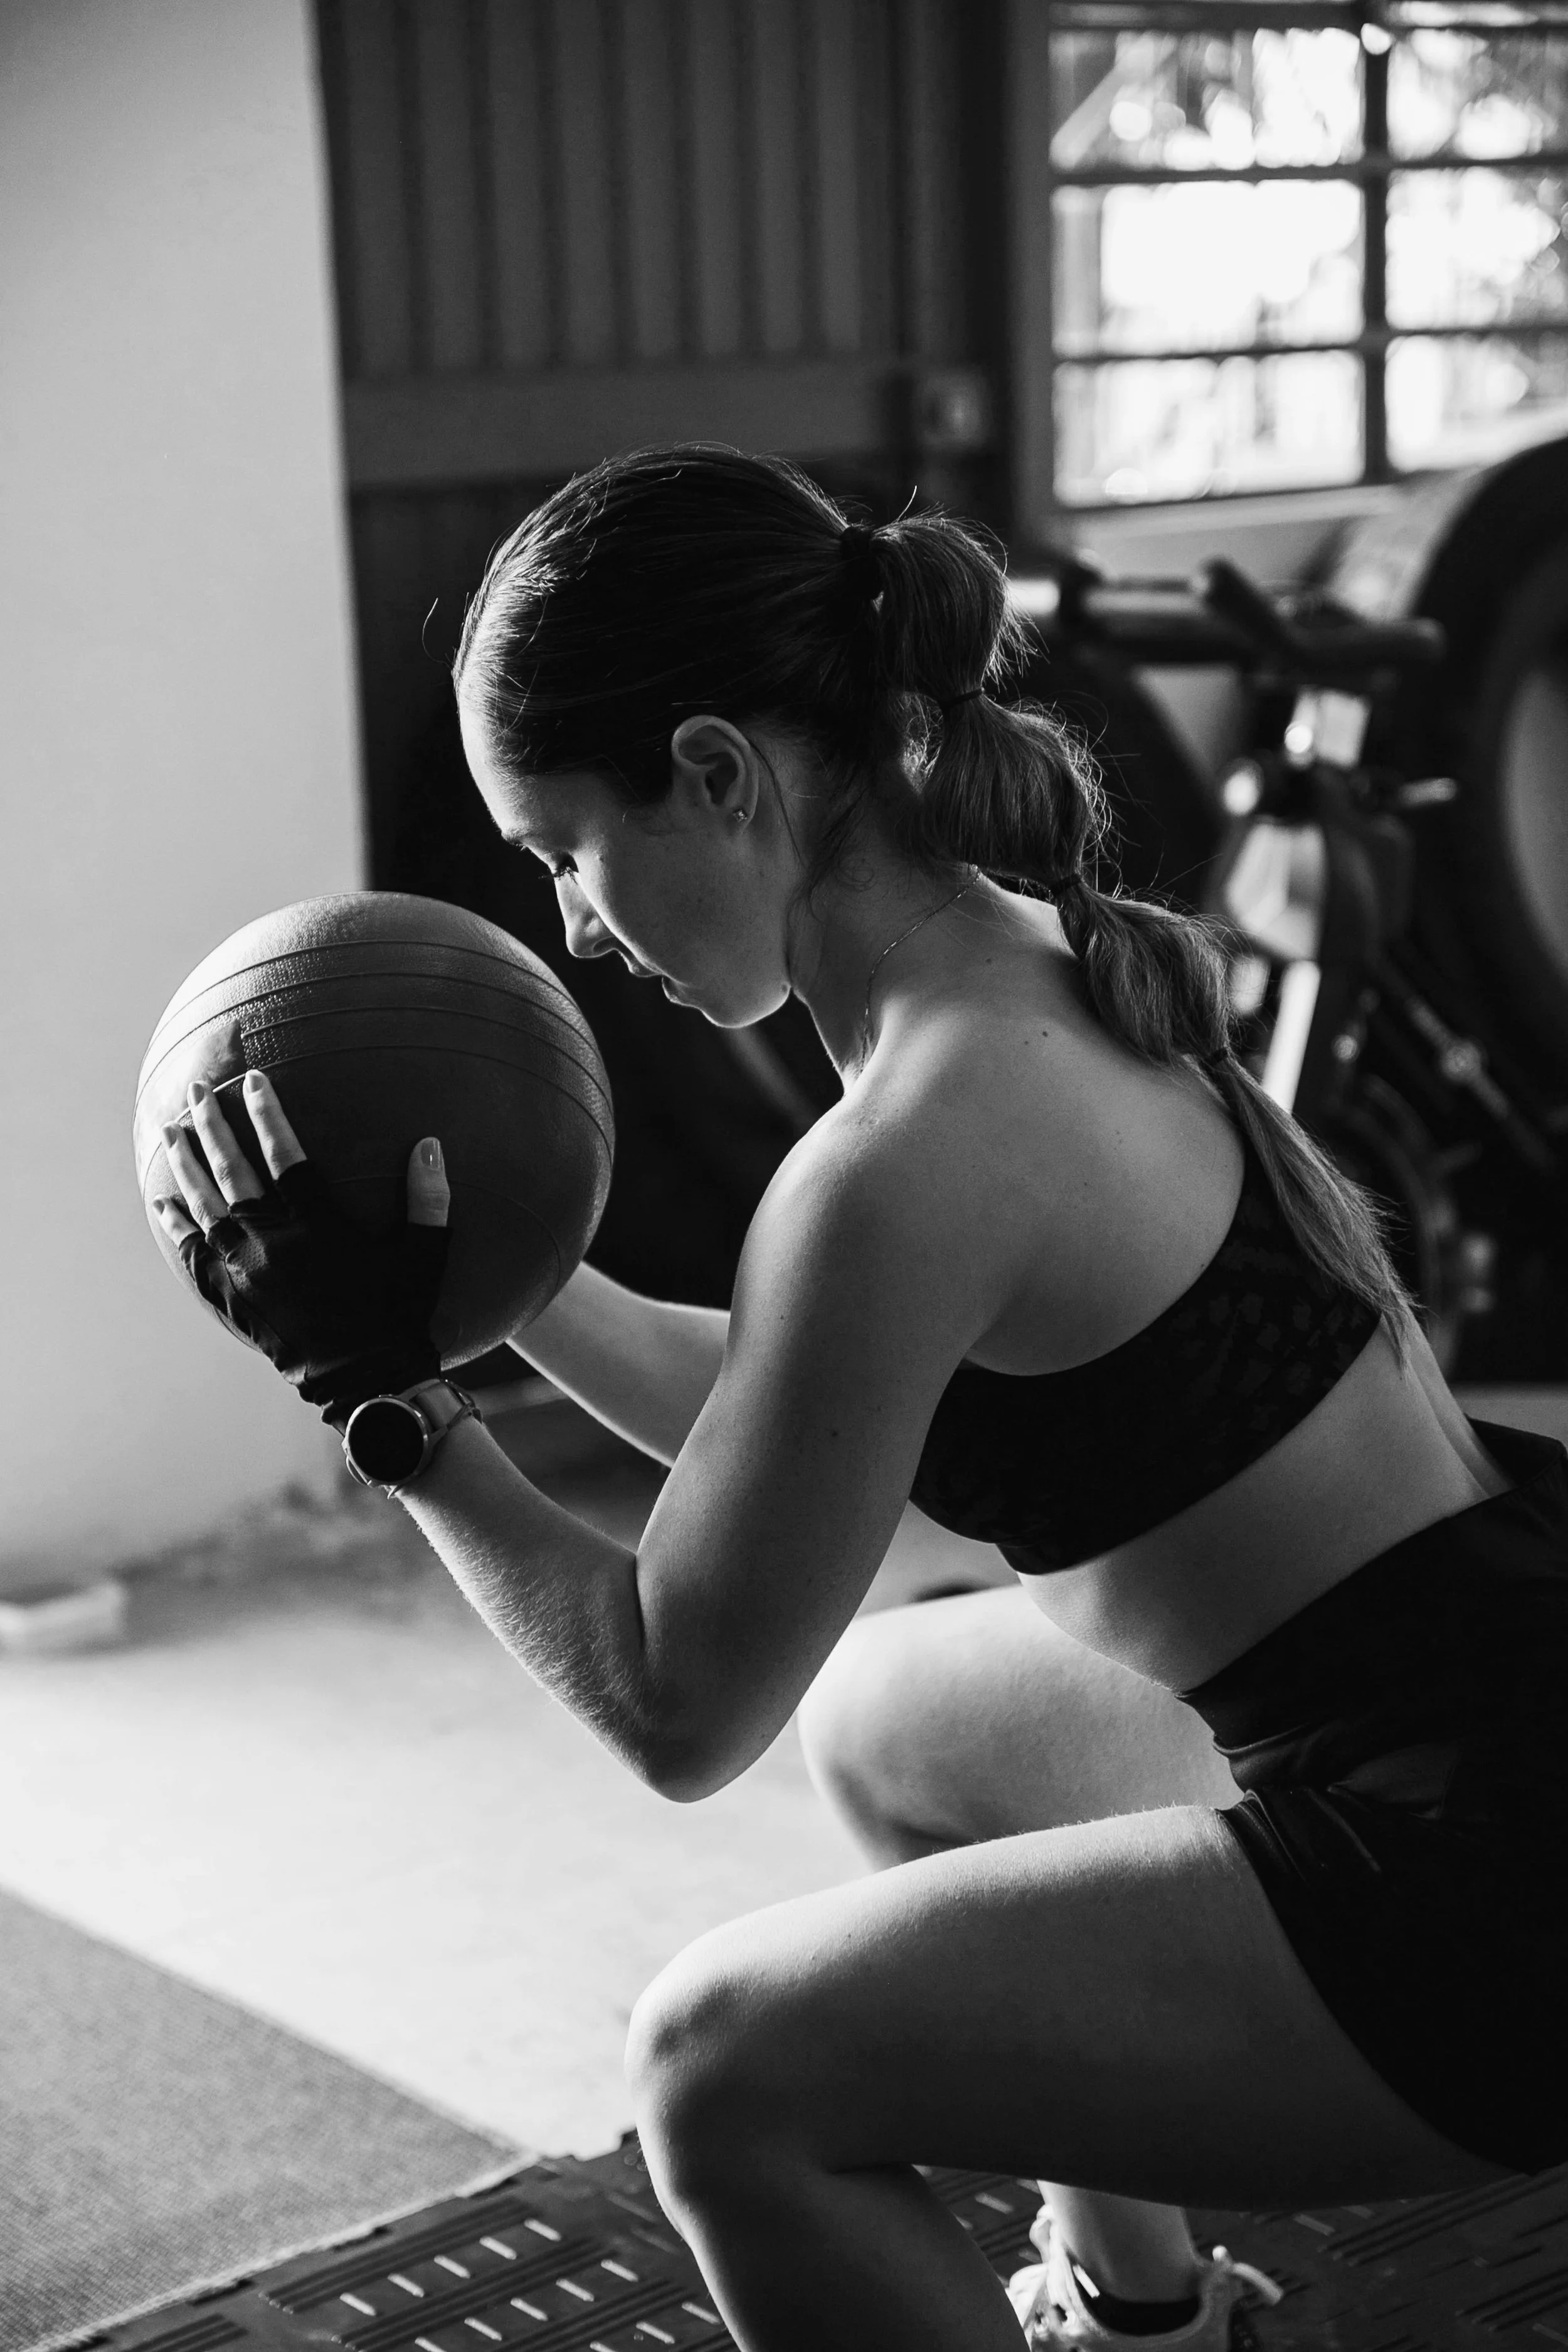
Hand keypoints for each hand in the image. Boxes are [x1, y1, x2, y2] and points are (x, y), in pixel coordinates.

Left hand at [155, 1070, 452, 1428]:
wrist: (362, 1383)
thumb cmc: (399, 1315)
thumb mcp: (425, 1255)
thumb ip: (428, 1198)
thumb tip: (429, 1143)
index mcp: (317, 1224)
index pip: (285, 1153)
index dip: (268, 1113)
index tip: (253, 1081)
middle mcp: (272, 1240)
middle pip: (232, 1170)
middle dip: (212, 1124)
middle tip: (196, 1090)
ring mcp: (245, 1269)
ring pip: (205, 1204)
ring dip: (185, 1163)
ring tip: (170, 1130)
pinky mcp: (232, 1297)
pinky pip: (195, 1254)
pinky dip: (178, 1225)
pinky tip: (164, 1203)